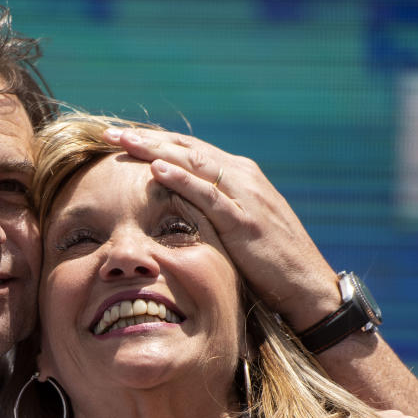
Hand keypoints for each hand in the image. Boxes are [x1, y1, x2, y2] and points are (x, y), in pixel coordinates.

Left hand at [104, 126, 339, 330]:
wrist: (307, 285)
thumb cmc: (271, 264)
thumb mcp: (239, 230)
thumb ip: (215, 213)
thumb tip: (181, 211)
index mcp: (240, 177)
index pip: (190, 151)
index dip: (155, 142)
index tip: (121, 138)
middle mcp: (242, 177)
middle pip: (186, 149)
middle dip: (146, 139)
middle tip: (110, 131)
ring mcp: (245, 196)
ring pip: (194, 163)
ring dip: (156, 150)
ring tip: (124, 141)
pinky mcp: (245, 220)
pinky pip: (208, 195)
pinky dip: (182, 180)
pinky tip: (156, 169)